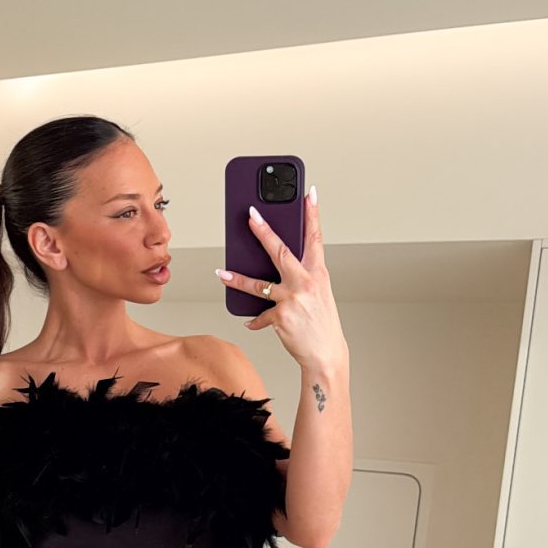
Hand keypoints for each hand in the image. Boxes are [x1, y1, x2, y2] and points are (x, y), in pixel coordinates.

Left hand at [219, 189, 347, 373]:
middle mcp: (307, 282)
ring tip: (221, 273)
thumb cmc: (321, 323)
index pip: (315, 237)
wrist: (326, 355)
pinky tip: (250, 321)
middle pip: (280, 251)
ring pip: (258, 284)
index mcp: (319, 273)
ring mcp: (293, 299)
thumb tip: (278, 264)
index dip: (312, 213)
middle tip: (250, 214)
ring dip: (236, 279)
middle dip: (263, 231)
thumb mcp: (318, 294)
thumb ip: (301, 276)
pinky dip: (255, 319)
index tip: (308, 193)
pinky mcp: (281, 316)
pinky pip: (260, 314)